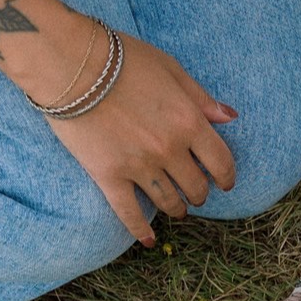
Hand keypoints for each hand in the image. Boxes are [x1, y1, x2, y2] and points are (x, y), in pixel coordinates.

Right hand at [43, 30, 236, 246]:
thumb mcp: (170, 68)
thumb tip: (229, 117)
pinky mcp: (109, 176)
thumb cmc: (122, 58)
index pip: (220, 162)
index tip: (224, 183)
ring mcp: (139, 166)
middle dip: (199, 193)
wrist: (71, 63)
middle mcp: (169, 149)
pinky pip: (129, 213)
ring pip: (169, 202)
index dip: (226, 176)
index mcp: (188, 121)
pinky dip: (142, 231)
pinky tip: (150, 242)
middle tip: (195, 192)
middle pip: (196, 187)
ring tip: (177, 209)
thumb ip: (200, 97)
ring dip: (177, 209)